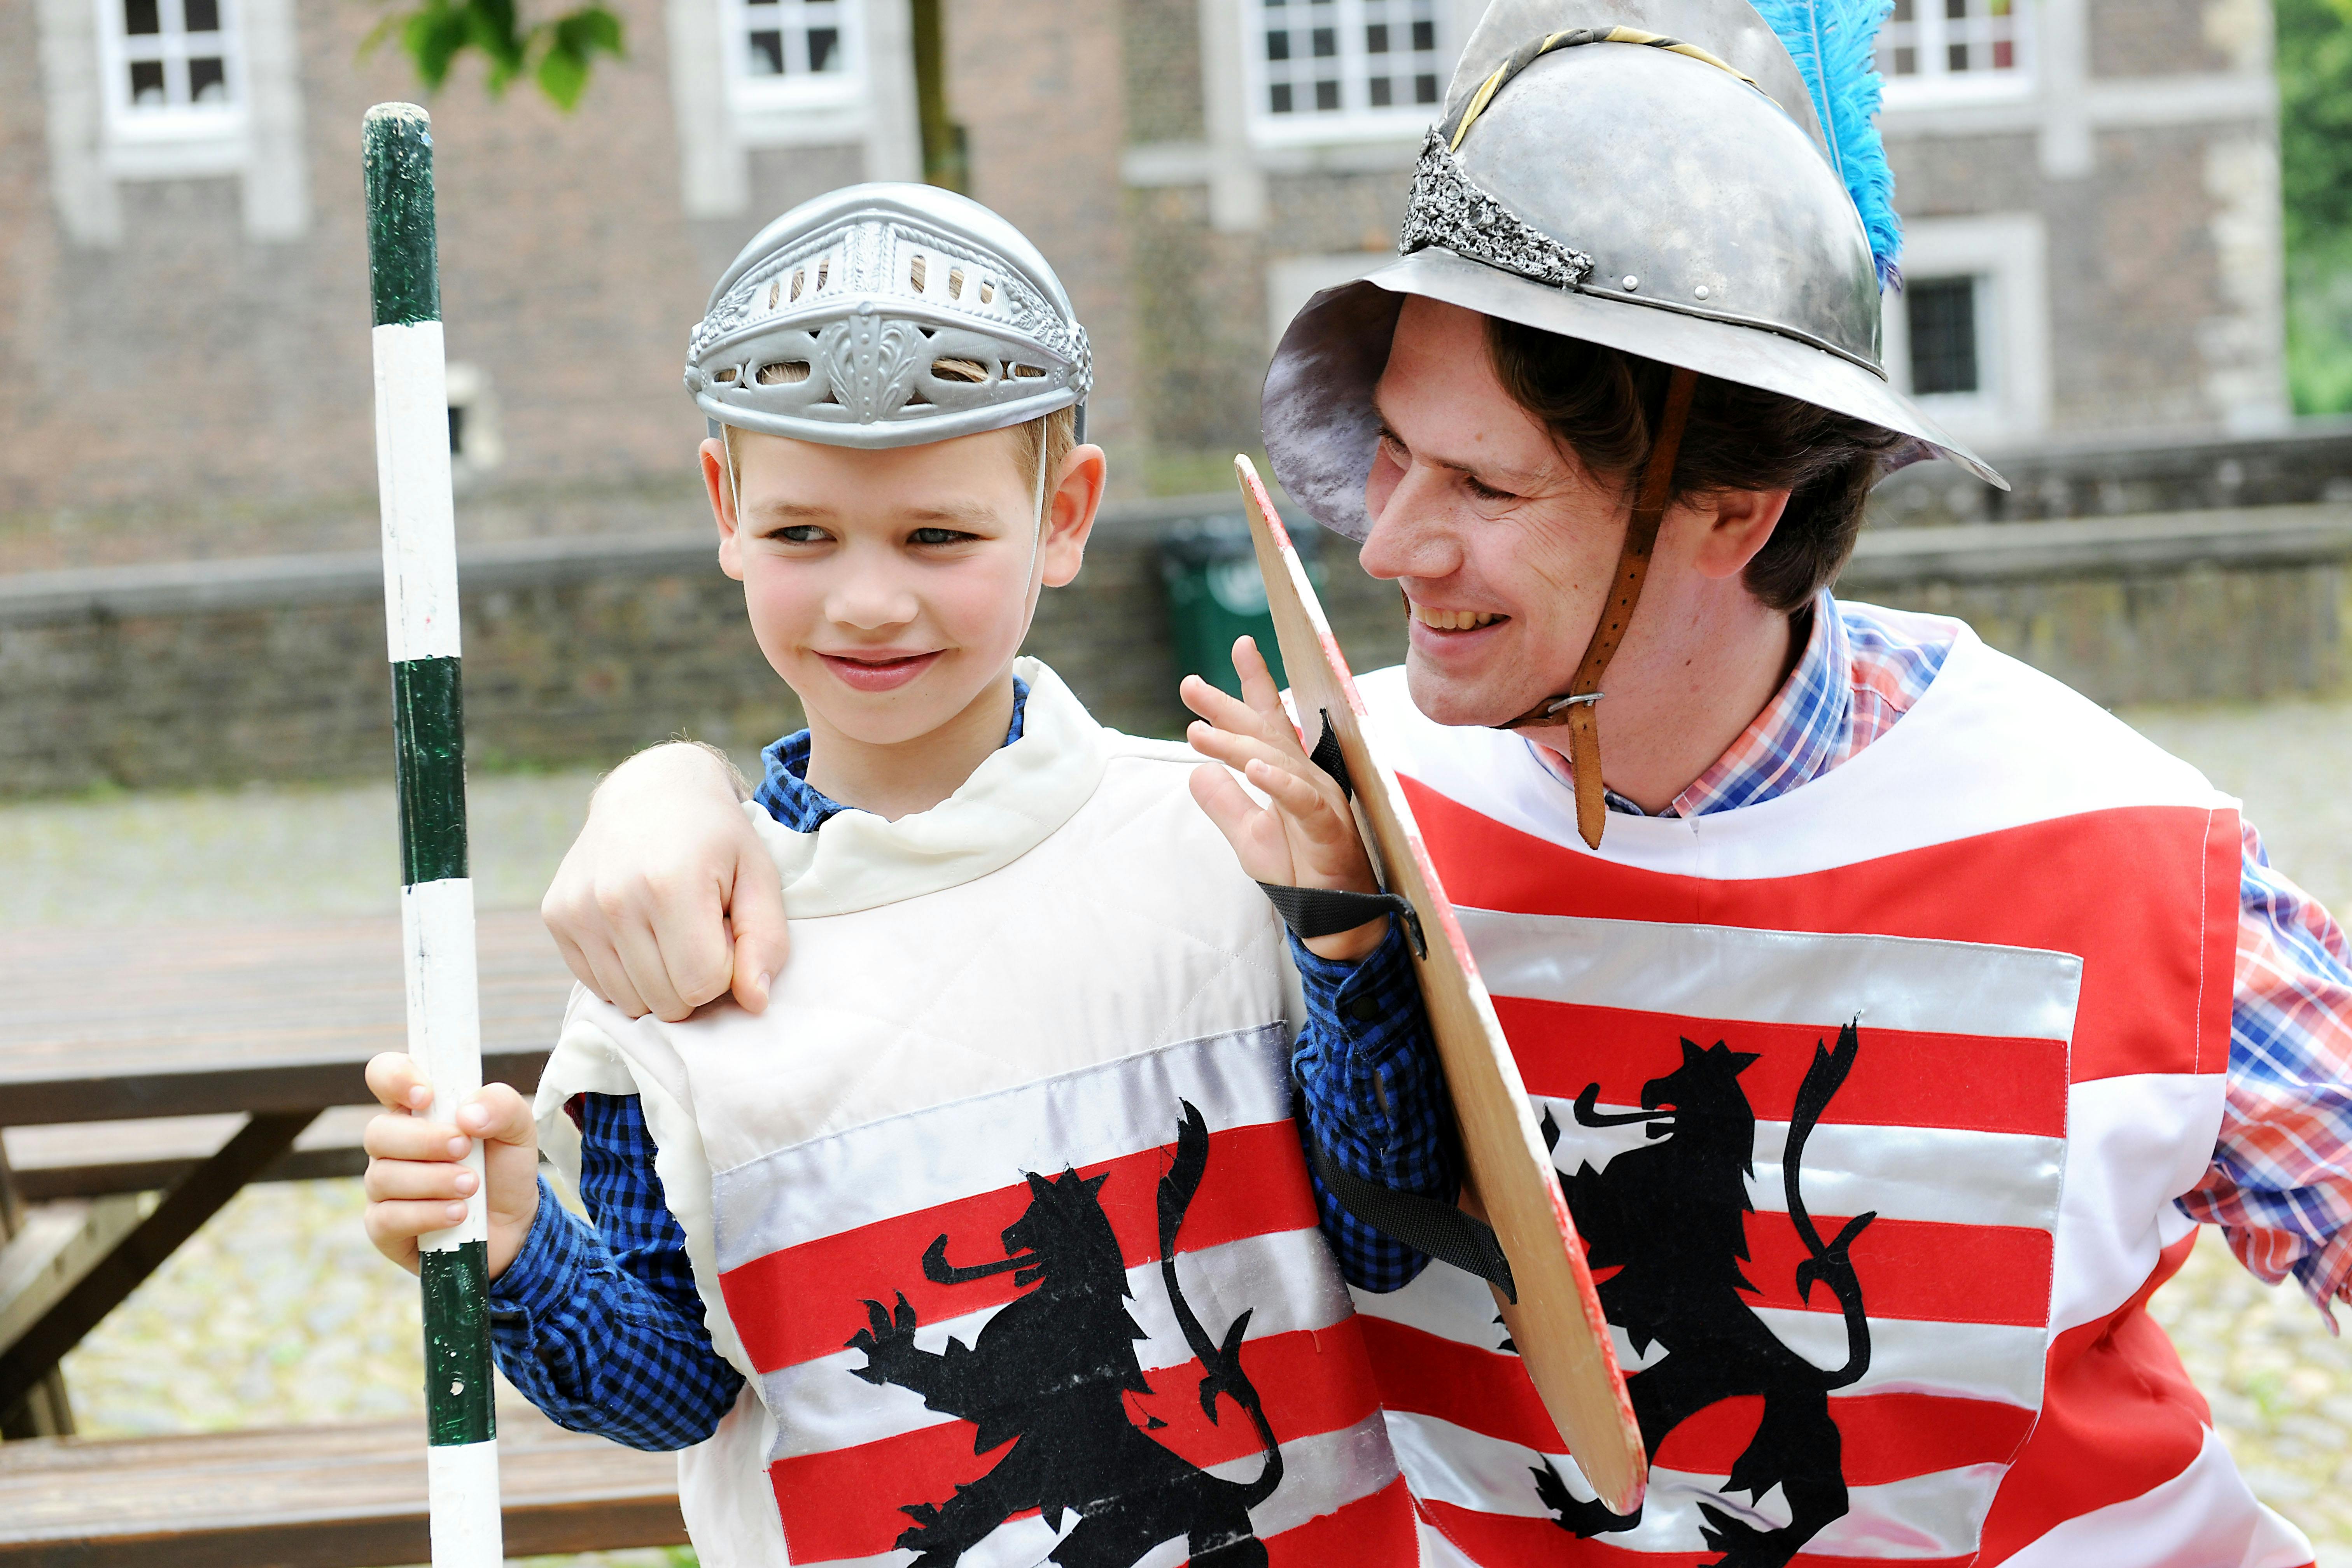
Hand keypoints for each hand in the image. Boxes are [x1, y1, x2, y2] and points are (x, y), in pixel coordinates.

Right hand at [361, 1052, 541, 1280]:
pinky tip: (458, 1213)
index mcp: (418, 1109)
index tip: (426, 1095)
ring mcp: (384, 1186)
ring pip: (383, 1177)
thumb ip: (501, 1105)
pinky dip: (427, 1214)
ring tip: (471, 1186)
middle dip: (424, 1141)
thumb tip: (466, 1114)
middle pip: (378, 1132)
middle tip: (464, 1148)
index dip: (395, 1078)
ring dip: (433, 1180)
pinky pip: (387, 1219)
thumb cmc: (505, 1168)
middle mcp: (392, 1144)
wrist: (515, 1224)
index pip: (384, 1075)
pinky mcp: (383, 1227)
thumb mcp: (518, 1129)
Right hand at [541, 742, 789, 1020]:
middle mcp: (615, 898)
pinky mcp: (557, 916)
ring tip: (671, 932)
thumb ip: (765, 941)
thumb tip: (756, 1003)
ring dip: (661, 982)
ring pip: (631, 1002)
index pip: (702, 984)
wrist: (650, 789)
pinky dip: (627, 975)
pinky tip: (641, 933)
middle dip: (695, 981)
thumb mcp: (759, 875)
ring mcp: (579, 909)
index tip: (726, 933)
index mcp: (670, 884)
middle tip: (701, 932)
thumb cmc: (715, 838)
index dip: (725, 970)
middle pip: (666, 1001)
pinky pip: (599, 987)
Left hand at [1183, 636, 1386, 961]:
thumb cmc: (1298, 872)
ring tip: (1197, 734)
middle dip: (1227, 706)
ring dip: (1236, 745)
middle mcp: (1307, 778)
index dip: (1253, 684)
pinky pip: (1302, 801)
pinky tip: (1253, 769)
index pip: (1268, 722)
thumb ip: (1225, 803)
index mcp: (1290, 775)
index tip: (1238, 646)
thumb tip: (1195, 771)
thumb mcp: (1248, 835)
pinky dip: (1278, 783)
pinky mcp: (1327, 829)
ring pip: (1278, 761)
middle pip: (1266, 731)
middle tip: (1189, 685)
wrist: (1331, 917)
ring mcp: (1320, 800)